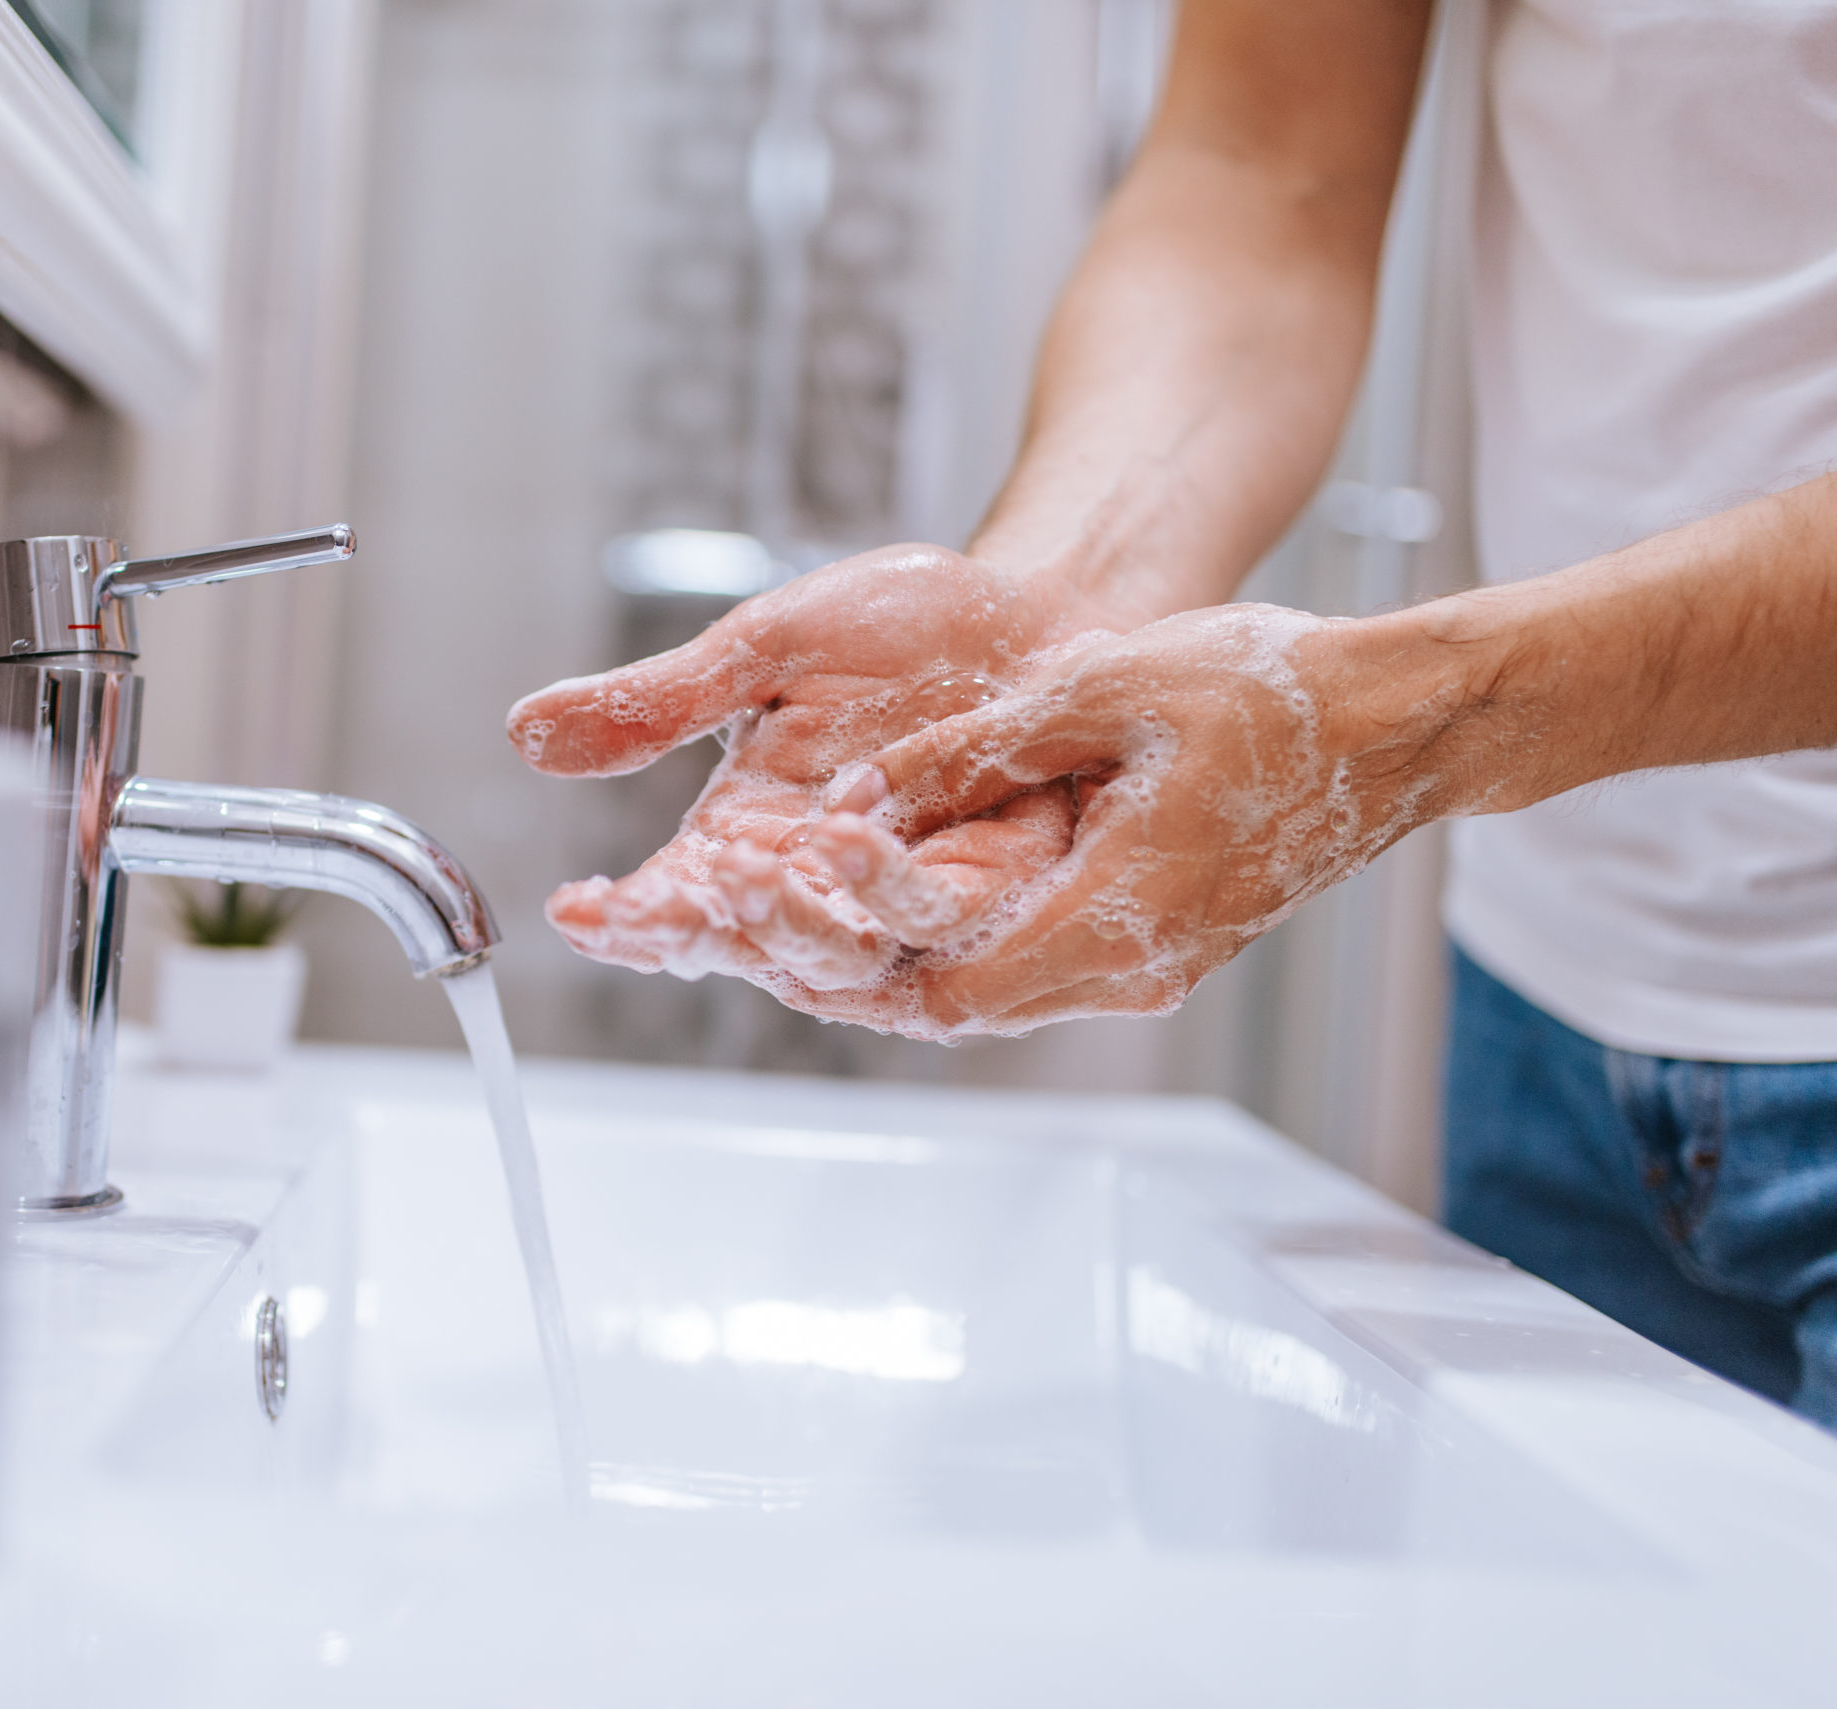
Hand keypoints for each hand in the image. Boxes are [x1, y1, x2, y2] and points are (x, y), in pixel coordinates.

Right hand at [506, 543, 1115, 994]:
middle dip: (709, 927)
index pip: (674, 904)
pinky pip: (936, 920)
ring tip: (751, 870)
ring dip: (792, 924)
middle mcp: (822, 888)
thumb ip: (656, 703)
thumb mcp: (763, 649)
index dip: (625, 920)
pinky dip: (891, 889)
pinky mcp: (990, 893)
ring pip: (840, 956)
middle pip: (751, 947)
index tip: (579, 911)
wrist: (1042, 607)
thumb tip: (524, 732)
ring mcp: (904, 899)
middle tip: (675, 894)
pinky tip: (852, 831)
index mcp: (750, 840)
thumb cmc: (908, 630)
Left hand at [782, 603, 1457, 1037]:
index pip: (943, 986)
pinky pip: (1029, 966)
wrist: (1397, 723)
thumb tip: (858, 795)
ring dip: (891, 953)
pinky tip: (890, 887)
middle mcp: (1130, 970)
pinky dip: (952, 937)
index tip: (780, 883)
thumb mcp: (1102, 691)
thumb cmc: (1270, 691)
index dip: (849, 946)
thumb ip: (975, 750)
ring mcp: (1147, 968)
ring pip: (984, 994)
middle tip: (748, 910)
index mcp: (1117, 919)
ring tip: (792, 897)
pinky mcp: (1154, 946)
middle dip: (845, 964)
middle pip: (948, 1008)